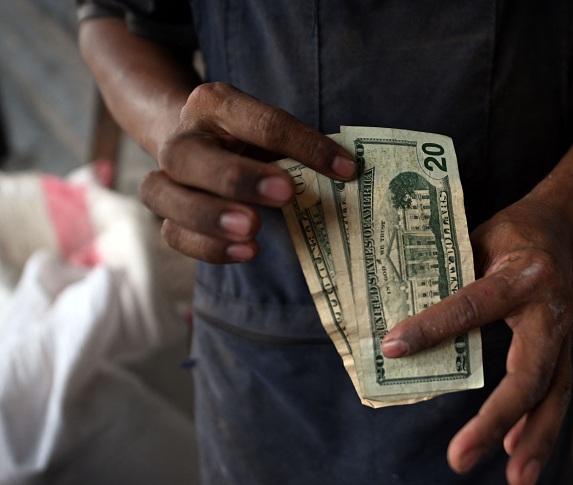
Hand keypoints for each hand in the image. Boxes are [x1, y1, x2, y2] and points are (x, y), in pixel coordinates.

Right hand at [139, 82, 355, 262]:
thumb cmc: (247, 140)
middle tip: (285, 193)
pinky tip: (247, 251)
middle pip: (191, 156)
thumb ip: (297, 149)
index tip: (346, 169)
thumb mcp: (269, 132)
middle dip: (238, 177)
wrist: (196, 142)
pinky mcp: (165, 211)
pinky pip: (174, 233)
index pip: (262, 123)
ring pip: (164, 195)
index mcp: (215, 104)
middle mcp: (182, 136)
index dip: (306, 145)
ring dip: (210, 217)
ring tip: (252, 232)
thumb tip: (345, 174)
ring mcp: (166, 175)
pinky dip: (208, 247)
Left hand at [381, 197, 572, 484]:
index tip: (394, 348)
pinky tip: (517, 454)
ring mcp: (563, 332)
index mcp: (522, 274)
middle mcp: (549, 308)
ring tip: (516, 478)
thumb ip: (450, 279)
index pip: (471, 306)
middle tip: (460, 456)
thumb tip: (405, 321)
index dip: (432, 327)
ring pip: (552, 393)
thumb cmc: (510, 234)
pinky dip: (537, 425)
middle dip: (495, 419)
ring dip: (533, 439)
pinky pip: (555, 392)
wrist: (560, 228)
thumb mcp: (477, 241)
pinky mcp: (563, 348)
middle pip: (527, 373)